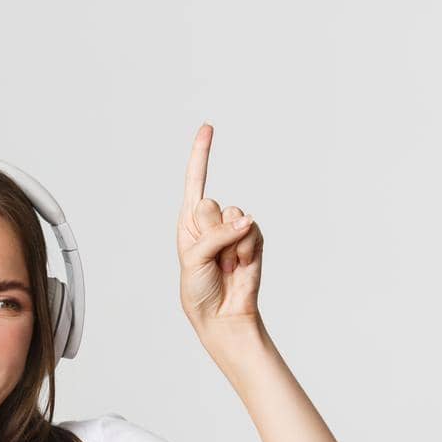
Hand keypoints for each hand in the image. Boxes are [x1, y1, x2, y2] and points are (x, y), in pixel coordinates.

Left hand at [177, 122, 263, 332]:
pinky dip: (244, 250)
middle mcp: (211, 221)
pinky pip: (251, 230)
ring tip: (224, 264)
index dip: (201, 154)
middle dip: (209, 231)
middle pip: (210, 203)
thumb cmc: (199, 289)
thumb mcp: (194, 259)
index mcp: (188, 222)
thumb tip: (246, 219)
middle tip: (209, 256)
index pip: (195, 181)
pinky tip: (239, 265)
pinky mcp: (253, 238)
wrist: (223, 314)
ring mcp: (233, 229)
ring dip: (228, 244)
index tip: (207, 127)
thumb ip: (215, 235)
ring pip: (233, 216)